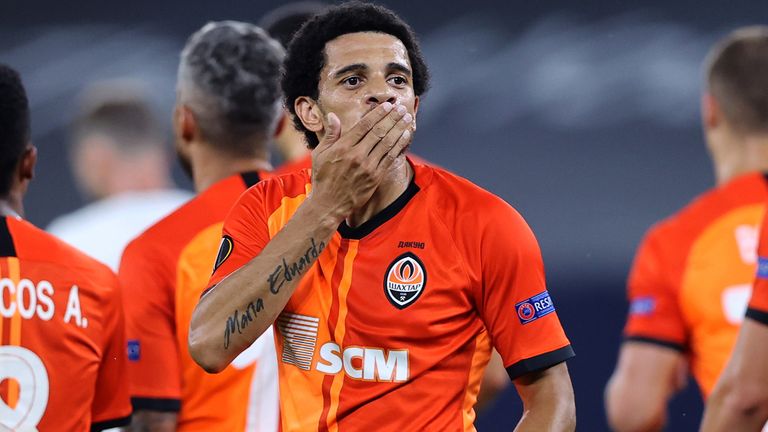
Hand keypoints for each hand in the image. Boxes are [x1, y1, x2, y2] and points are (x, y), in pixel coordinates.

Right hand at [309, 101, 412, 220]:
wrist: (329, 204)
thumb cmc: (323, 178)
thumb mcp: (320, 154)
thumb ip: (330, 134)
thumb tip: (333, 116)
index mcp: (343, 147)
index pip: (364, 125)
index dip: (378, 114)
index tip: (387, 105)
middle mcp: (357, 155)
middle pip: (379, 131)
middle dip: (392, 118)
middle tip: (401, 108)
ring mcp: (368, 167)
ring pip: (387, 143)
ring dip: (399, 128)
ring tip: (407, 118)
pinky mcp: (375, 177)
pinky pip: (390, 157)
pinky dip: (399, 145)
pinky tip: (405, 136)